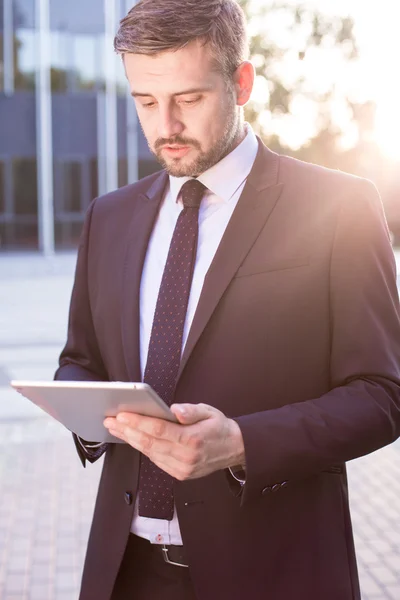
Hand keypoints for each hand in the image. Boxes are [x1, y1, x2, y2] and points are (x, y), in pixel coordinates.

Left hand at [103, 403, 244, 480]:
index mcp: (193, 440)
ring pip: (149, 453)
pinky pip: (155, 460)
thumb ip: (192, 410)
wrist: (234, 449)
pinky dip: (141, 448)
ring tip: (115, 428)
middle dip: (127, 431)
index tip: (122, 415)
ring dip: (130, 440)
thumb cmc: (219, 427)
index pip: (159, 430)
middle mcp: (186, 457)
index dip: (138, 422)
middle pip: (149, 443)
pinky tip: (131, 438)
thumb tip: (175, 410)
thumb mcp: (210, 412)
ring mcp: (181, 468)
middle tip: (110, 421)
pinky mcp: (179, 474)